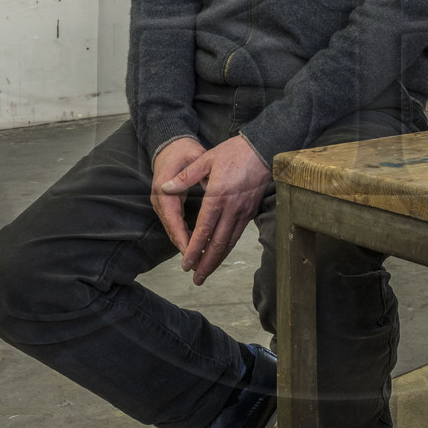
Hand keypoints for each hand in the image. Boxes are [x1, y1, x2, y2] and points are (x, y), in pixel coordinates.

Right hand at [150, 137, 206, 254]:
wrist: (170, 145)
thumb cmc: (184, 151)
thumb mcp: (194, 158)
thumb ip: (198, 175)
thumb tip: (208, 188)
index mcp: (164, 188)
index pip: (172, 218)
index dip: (182, 236)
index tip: (192, 251)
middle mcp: (159, 198)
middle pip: (171, 228)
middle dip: (184, 246)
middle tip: (199, 263)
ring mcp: (161, 202)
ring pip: (172, 229)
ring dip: (185, 243)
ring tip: (200, 259)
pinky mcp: (166, 205)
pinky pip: (174, 224)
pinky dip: (184, 235)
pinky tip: (197, 244)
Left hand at [160, 135, 270, 284]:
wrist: (263, 148)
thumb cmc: (234, 152)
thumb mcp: (205, 160)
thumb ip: (185, 177)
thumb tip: (164, 188)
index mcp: (217, 197)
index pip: (204, 231)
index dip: (195, 250)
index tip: (186, 264)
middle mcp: (231, 209)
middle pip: (218, 244)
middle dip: (206, 264)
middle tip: (197, 279)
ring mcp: (243, 212)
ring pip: (230, 243)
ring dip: (218, 260)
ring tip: (207, 272)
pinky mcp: (251, 211)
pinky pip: (238, 235)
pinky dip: (228, 248)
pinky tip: (221, 254)